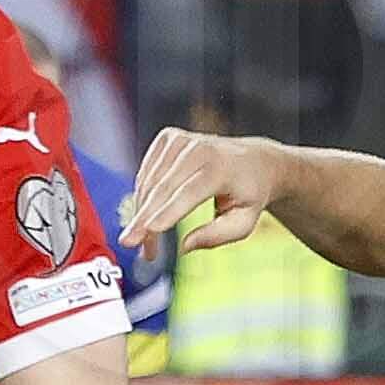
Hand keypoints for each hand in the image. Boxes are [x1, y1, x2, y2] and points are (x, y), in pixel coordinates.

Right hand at [121, 123, 290, 252]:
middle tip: (131, 244)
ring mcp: (181, 139)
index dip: (168, 211)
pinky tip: (149, 216)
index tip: (149, 229)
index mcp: (222, 167)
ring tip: (146, 243)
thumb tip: (184, 246)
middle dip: (143, 219)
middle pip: (163, 189)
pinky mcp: (168, 138)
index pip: (189, 192)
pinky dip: (143, 197)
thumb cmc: (249, 194)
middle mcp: (200, 148)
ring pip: (149, 183)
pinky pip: (146, 174)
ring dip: (141, 214)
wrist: (253, 160)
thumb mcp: (243, 222)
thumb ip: (216, 236)